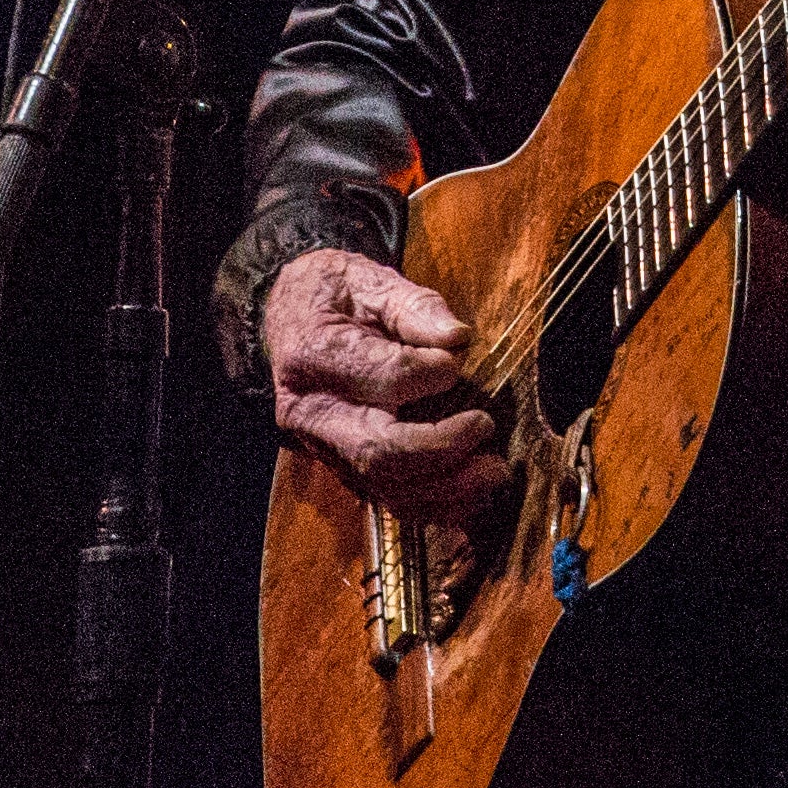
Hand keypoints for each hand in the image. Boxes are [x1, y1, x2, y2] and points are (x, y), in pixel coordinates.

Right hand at [263, 249, 509, 523]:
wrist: (293, 320)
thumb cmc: (336, 296)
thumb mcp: (368, 281)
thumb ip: (414, 308)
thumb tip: (457, 338)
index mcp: (312, 355)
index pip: (379, 379)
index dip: (428, 374)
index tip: (458, 358)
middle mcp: (312, 413)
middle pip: (376, 450)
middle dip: (440, 448)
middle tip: (484, 425)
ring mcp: (327, 449)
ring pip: (386, 487)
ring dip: (447, 488)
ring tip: (493, 470)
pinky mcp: (346, 469)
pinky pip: (391, 501)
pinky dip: (438, 505)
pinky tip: (475, 492)